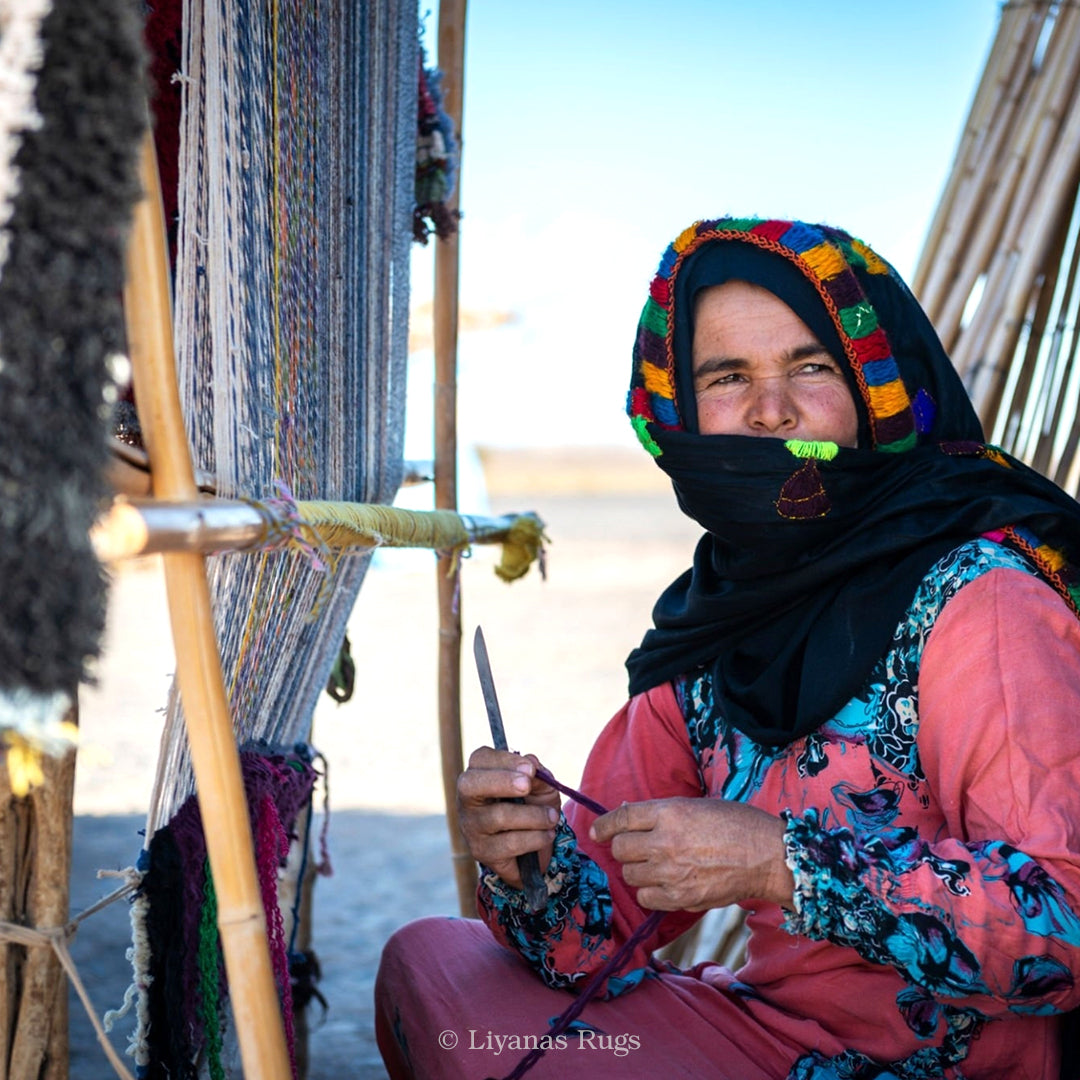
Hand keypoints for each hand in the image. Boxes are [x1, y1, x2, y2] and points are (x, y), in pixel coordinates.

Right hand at [457, 747, 560, 889]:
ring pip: (498, 816)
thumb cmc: (532, 804)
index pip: (481, 759)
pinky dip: (535, 838)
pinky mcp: (481, 851)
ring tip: (552, 817)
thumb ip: (538, 773)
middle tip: (527, 785)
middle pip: (470, 784)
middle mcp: (467, 799)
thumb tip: (531, 763)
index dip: (505, 760)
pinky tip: (547, 834)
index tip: (530, 768)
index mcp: (480, 774)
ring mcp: (471, 826)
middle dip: (502, 782)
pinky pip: (509, 843)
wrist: (534, 845)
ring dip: (534, 816)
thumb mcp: (541, 786)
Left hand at [589, 797, 793, 911]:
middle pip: (621, 849)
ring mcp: (671, 872)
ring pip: (630, 874)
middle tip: (639, 848)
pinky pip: (646, 898)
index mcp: (668, 812)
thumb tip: (629, 816)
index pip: (621, 818)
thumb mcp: (696, 805)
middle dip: (625, 848)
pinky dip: (650, 892)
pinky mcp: (680, 898)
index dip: (604, 825)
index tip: (597, 831)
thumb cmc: (736, 824)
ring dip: (637, 869)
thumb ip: (662, 813)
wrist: (767, 856)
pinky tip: (665, 884)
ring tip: (657, 865)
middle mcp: (664, 842)